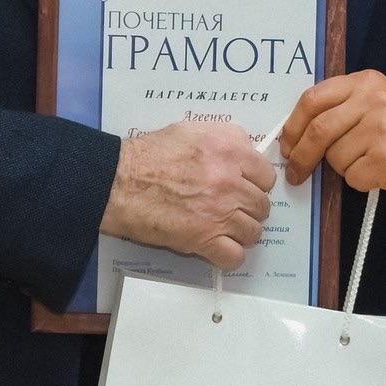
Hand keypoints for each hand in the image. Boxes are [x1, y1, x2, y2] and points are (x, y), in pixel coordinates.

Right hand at [100, 120, 275, 269]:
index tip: (243, 188)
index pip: (266, 176)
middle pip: (262, 206)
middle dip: (247, 209)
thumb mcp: (192, 129)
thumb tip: (247, 151)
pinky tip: (216, 247)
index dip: (254, 184)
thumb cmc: (150, 155)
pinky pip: (234, 256)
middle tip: (229, 209)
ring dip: (239, 232)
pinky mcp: (204, 239)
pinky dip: (227, 255)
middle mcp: (230, 181)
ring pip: (253, 232)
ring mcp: (220, 212)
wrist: (119, 182)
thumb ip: (226, 137)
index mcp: (230, 150)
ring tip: (222, 228)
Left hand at [280, 72, 385, 200]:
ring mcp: (379, 130)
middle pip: (318, 130)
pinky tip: (380, 172)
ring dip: (343, 168)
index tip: (287, 143)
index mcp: (364, 83)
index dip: (293, 125)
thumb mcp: (379, 102)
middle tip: (296, 171)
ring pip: (335, 157)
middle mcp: (371, 102)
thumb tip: (298, 134)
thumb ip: (344, 107)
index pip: (313, 99)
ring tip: (367, 162)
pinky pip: (353, 177)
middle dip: (301, 155)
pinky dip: (361, 181)